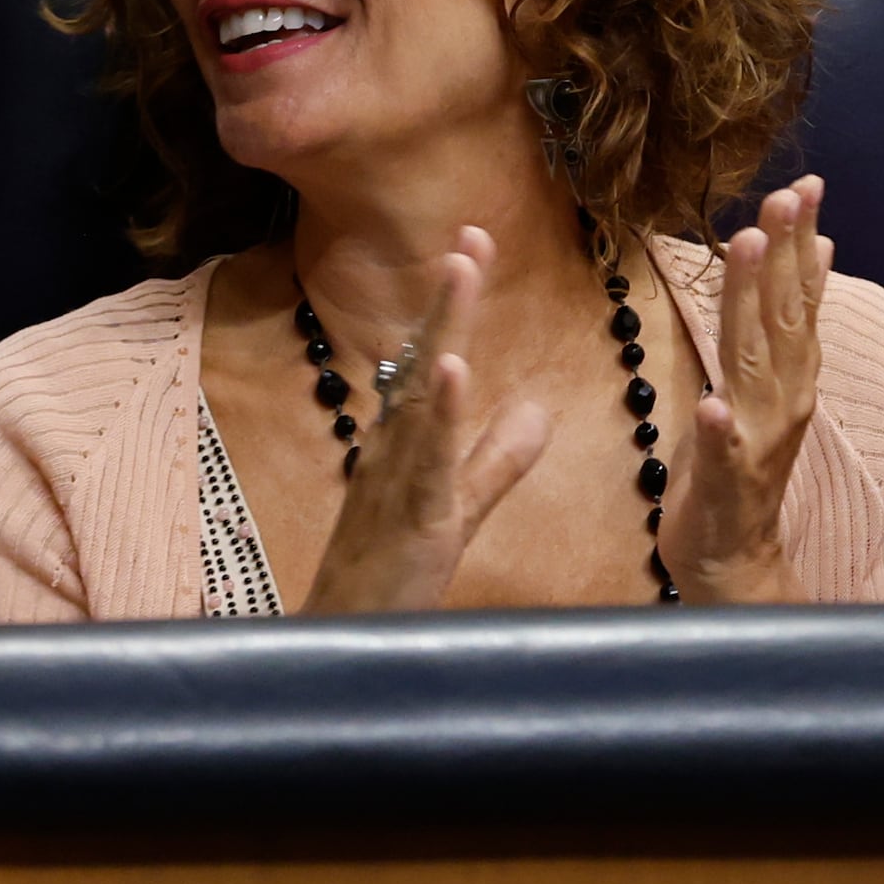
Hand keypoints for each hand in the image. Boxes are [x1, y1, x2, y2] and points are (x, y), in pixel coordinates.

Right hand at [298, 228, 553, 613]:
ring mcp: (397, 481)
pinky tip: (455, 369)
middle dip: (448, 296)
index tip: (473, 243)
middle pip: (424, 359)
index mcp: (406, 444)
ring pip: (422, 395)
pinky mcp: (413, 519)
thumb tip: (538, 406)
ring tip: (461, 269)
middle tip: (470, 233)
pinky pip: (428, 461)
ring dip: (443, 329)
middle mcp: (393, 450)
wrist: (345, 650)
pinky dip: (442, 414)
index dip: (453, 303)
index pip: (433, 359)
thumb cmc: (391, 579)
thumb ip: (498, 460)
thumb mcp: (458, 507)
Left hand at [662, 179, 832, 604]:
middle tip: (784, 197)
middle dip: (784, 253)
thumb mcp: (767, 379)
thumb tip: (818, 249)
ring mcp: (758, 438)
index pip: (799, 297)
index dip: (801, 242)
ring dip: (755, 304)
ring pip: (755, 361)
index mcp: (789, 373)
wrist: (735, 553)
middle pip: (783, 316)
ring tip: (752, 250)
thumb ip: (790, 319)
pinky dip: (724, 427)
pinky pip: (725, 451)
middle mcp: (783, 397)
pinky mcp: (728, 480)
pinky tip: (716, 406)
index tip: (804, 186)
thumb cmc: (741, 462)